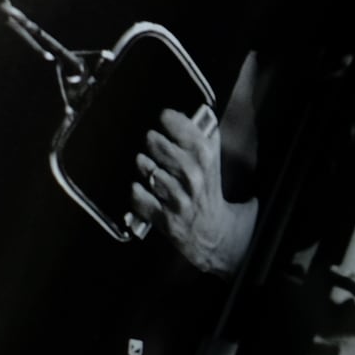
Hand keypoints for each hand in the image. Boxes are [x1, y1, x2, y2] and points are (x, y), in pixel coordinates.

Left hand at [132, 106, 248, 275]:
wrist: (219, 238)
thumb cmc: (213, 198)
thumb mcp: (217, 167)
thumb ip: (207, 141)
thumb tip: (195, 116)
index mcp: (208, 163)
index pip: (188, 132)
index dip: (173, 120)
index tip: (165, 117)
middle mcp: (194, 180)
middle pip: (162, 148)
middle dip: (153, 142)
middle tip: (152, 141)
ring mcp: (178, 200)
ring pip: (150, 172)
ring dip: (144, 165)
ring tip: (145, 163)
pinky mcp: (165, 219)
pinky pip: (140, 199)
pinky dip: (136, 192)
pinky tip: (141, 187)